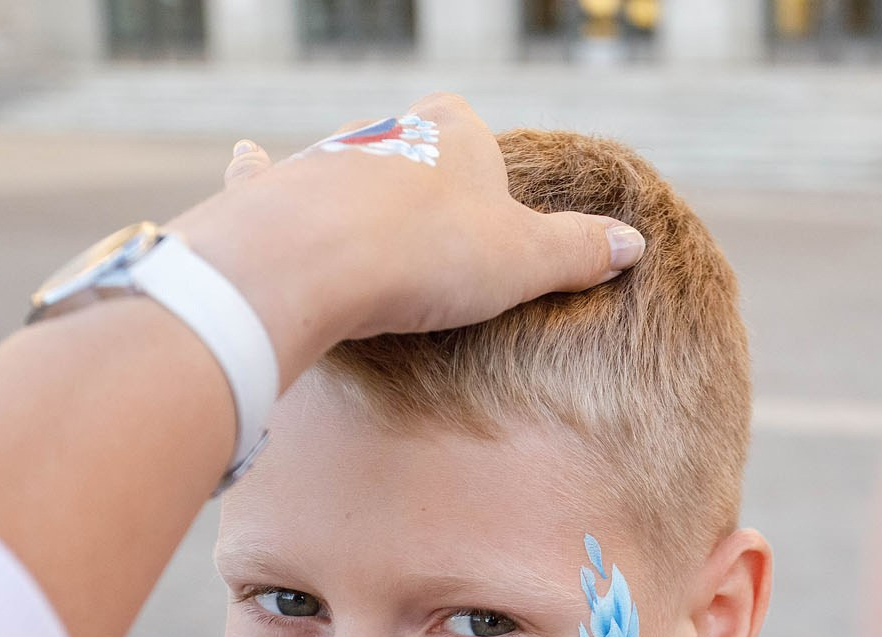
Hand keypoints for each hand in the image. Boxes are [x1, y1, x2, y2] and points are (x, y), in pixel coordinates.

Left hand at [170, 94, 645, 383]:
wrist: (312, 262)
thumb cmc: (426, 255)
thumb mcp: (524, 261)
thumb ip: (577, 250)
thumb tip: (634, 243)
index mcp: (453, 131)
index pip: (479, 138)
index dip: (489, 186)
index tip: (490, 238)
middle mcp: (387, 130)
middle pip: (415, 155)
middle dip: (425, 195)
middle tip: (436, 257)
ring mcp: (326, 159)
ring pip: (352, 171)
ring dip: (361, 202)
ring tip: (371, 256)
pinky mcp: (275, 193)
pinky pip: (267, 176)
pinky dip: (259, 171)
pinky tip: (247, 156)